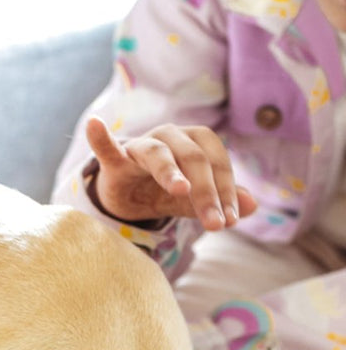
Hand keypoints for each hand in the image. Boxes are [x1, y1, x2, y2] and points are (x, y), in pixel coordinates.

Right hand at [85, 117, 257, 230]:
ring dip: (171, 171)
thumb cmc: (161, 191)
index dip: (227, 189)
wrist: (125, 194)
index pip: (216, 161)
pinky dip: (101, 138)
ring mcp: (141, 146)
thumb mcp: (192, 199)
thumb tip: (254, 206)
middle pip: (193, 158)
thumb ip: (219, 200)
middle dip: (207, 192)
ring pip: (159, 154)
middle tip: (216, 224)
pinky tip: (95, 125)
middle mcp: (170, 137)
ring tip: (181, 189)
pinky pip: (107, 148)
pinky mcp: (115, 160)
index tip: (232, 220)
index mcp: (194, 142)